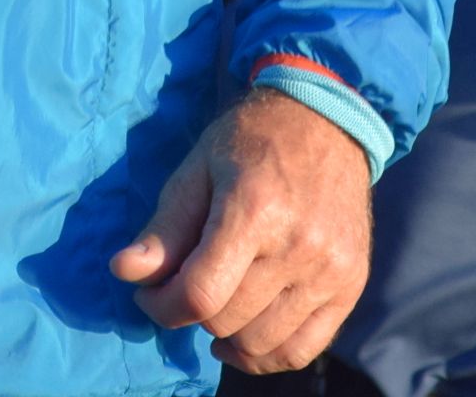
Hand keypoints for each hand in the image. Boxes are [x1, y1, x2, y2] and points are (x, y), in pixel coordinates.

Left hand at [109, 88, 372, 374]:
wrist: (326, 121)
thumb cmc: (250, 140)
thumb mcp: (196, 170)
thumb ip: (163, 228)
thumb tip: (124, 272)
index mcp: (254, 208)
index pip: (199, 294)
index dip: (161, 306)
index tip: (149, 294)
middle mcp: (298, 244)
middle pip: (225, 320)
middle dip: (189, 311)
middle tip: (182, 285)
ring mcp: (330, 268)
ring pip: (259, 342)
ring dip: (225, 332)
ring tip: (216, 301)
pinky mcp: (351, 284)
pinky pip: (301, 349)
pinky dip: (265, 354)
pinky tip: (242, 336)